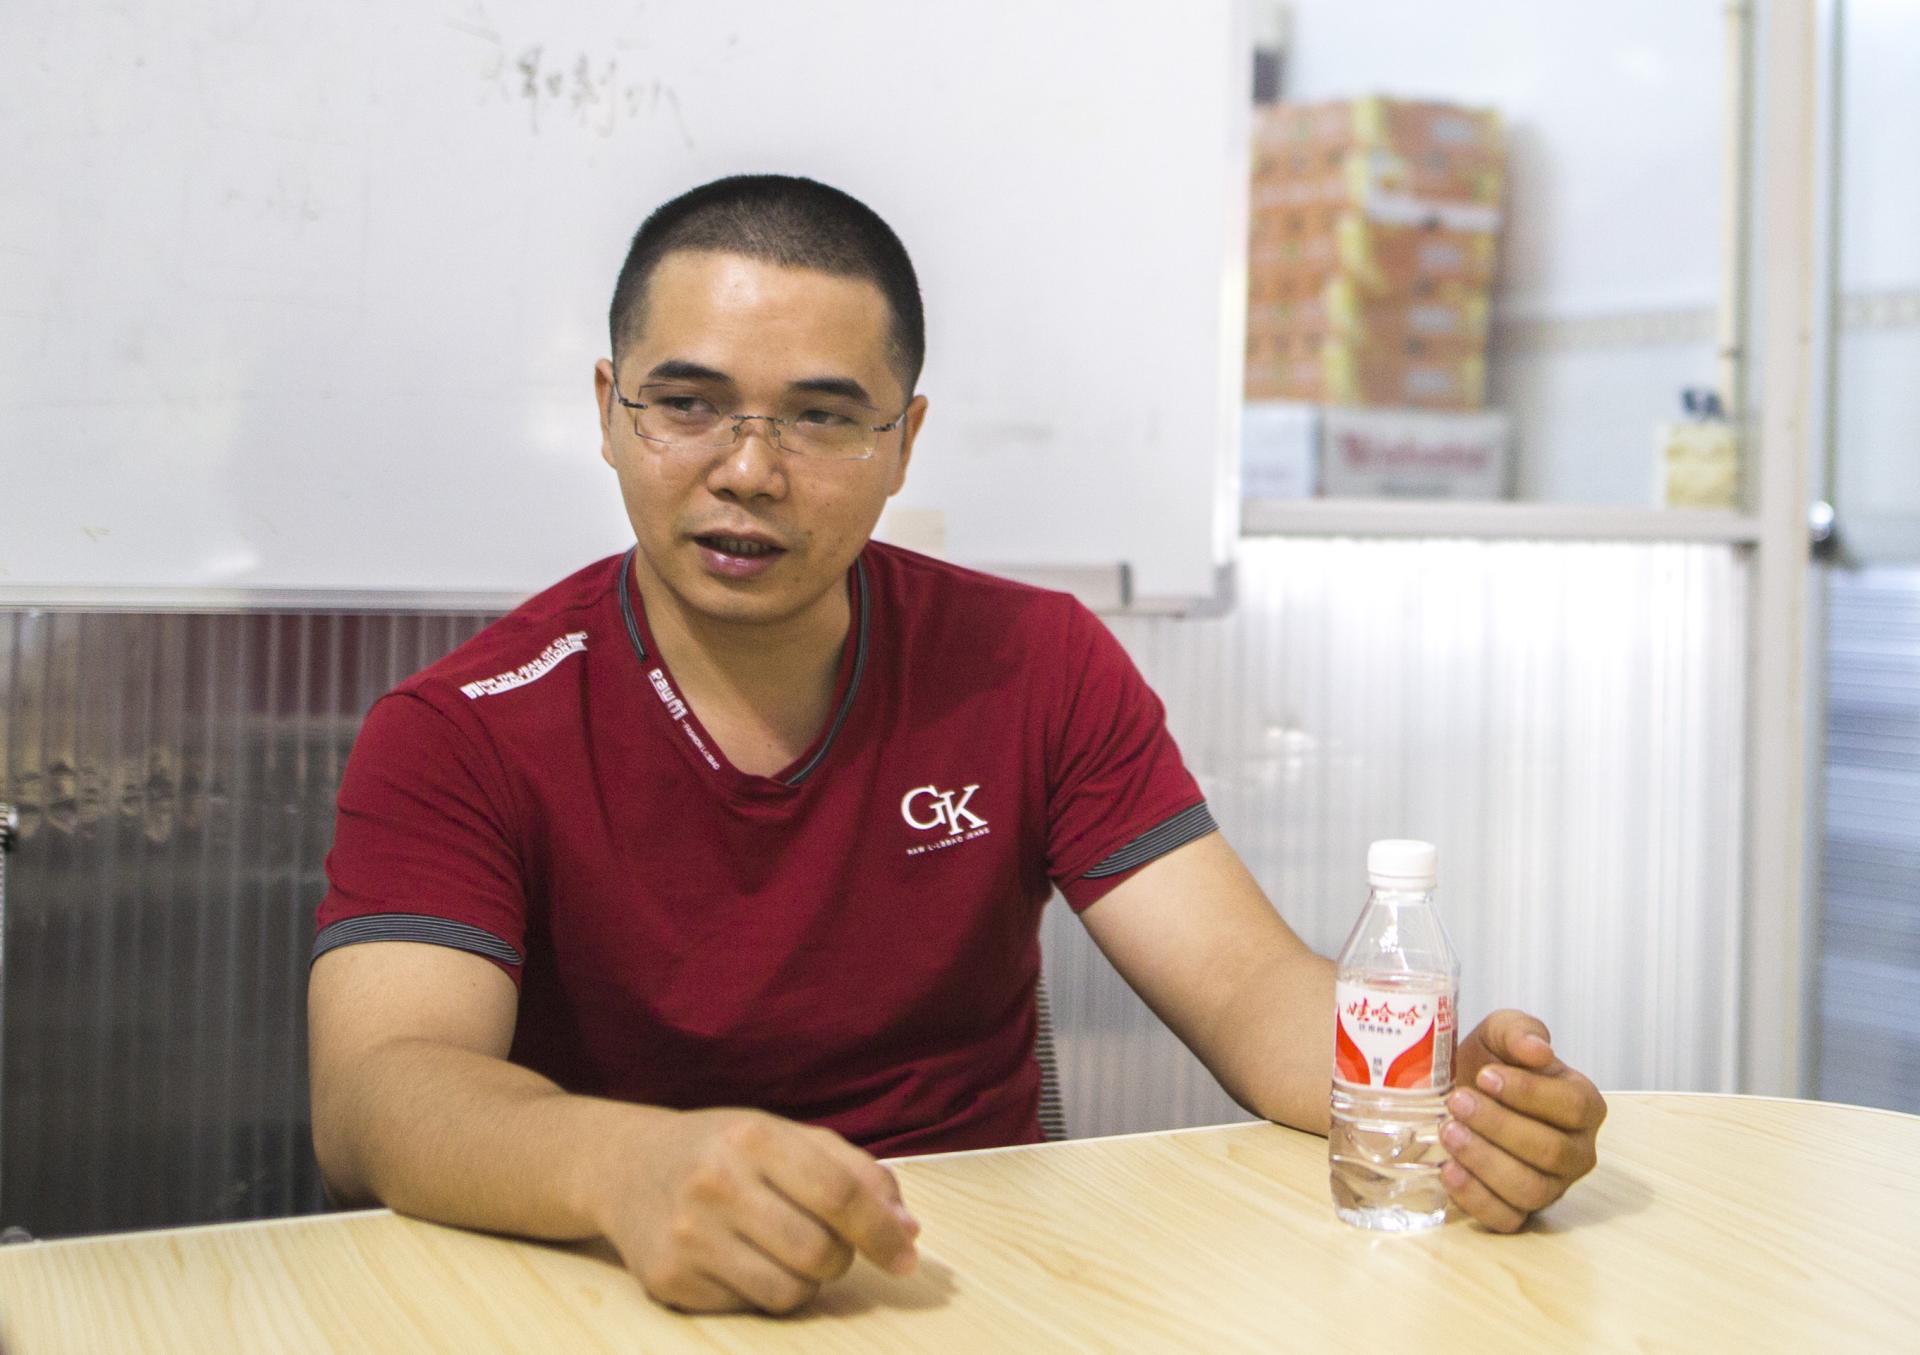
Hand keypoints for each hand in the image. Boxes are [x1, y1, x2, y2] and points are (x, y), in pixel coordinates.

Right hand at [597, 1108, 919, 1313]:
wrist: (625, 1166)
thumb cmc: (726, 1150)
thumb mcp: (787, 1137)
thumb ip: (855, 1172)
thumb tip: (907, 1231)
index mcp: (754, 1135)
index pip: (840, 1195)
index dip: (883, 1232)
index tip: (907, 1256)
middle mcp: (716, 1183)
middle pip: (819, 1252)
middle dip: (840, 1257)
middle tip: (826, 1240)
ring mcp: (687, 1235)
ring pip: (790, 1292)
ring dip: (805, 1280)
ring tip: (782, 1248)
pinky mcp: (668, 1279)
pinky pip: (750, 1307)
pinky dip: (762, 1291)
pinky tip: (739, 1258)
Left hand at [1441, 1010, 1605, 1231]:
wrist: (1457, 1095)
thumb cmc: (1488, 1065)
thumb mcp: (1500, 1033)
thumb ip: (1520, 1031)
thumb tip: (1539, 1051)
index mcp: (1583, 1105)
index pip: (1573, 1107)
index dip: (1529, 1093)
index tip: (1485, 1076)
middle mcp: (1576, 1152)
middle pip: (1550, 1151)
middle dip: (1499, 1126)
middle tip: (1456, 1102)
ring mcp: (1551, 1187)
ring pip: (1530, 1188)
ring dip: (1485, 1161)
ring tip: (1448, 1132)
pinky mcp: (1520, 1213)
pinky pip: (1507, 1219)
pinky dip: (1476, 1198)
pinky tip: (1448, 1170)